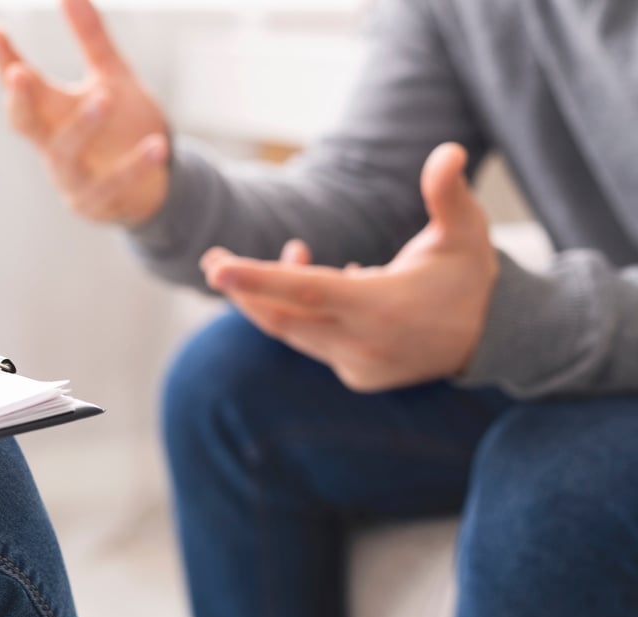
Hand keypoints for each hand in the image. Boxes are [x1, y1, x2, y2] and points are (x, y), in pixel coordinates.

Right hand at [0, 0, 169, 224]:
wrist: (153, 185)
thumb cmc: (123, 127)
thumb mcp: (111, 77)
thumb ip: (91, 38)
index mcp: (50, 113)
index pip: (21, 86)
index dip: (4, 61)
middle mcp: (51, 145)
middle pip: (24, 123)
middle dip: (20, 99)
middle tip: (19, 72)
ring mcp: (70, 178)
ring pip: (66, 154)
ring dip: (83, 125)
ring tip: (104, 96)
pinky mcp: (97, 202)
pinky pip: (113, 185)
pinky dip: (135, 166)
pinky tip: (157, 145)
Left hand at [200, 143, 498, 391]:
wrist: (494, 340)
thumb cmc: (471, 276)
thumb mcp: (467, 232)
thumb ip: (448, 194)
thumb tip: (449, 151)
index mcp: (383, 307)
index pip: (307, 291)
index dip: (260, 278)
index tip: (217, 268)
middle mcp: (364, 343)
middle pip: (283, 316)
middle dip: (243, 287)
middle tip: (213, 259)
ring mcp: (357, 365)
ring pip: (292, 330)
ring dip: (271, 295)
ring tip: (283, 252)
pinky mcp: (356, 375)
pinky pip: (310, 341)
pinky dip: (298, 313)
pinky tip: (313, 279)